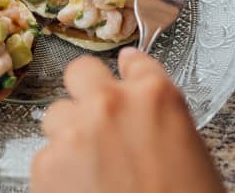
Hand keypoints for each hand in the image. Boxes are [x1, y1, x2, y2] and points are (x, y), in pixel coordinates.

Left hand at [31, 48, 224, 192]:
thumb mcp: (189, 152)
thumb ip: (160, 111)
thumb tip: (136, 78)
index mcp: (156, 97)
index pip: (135, 61)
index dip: (128, 73)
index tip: (124, 77)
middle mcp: (111, 103)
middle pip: (81, 71)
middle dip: (87, 92)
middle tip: (97, 121)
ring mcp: (76, 131)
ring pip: (57, 114)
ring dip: (69, 135)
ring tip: (89, 170)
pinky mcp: (47, 166)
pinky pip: (45, 155)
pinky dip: (57, 172)